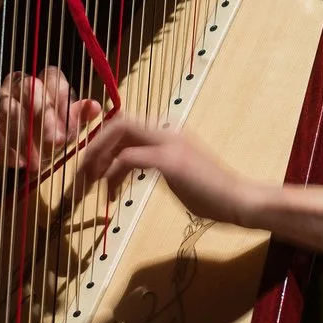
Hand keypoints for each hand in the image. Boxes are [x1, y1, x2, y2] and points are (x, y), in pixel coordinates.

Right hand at [0, 66, 105, 177]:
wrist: (7, 160)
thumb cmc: (38, 141)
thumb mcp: (61, 132)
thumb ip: (75, 120)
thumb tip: (94, 106)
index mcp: (41, 82)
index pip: (52, 76)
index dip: (62, 99)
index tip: (69, 126)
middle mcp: (15, 83)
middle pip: (29, 87)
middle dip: (45, 117)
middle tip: (55, 144)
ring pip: (6, 106)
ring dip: (22, 136)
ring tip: (34, 161)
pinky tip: (14, 159)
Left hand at [76, 115, 259, 225]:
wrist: (240, 201)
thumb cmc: (213, 196)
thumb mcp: (177, 176)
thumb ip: (155, 167)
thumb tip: (130, 171)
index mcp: (168, 133)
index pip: (126, 125)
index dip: (104, 142)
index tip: (92, 168)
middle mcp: (167, 131)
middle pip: (118, 122)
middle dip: (94, 146)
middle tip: (82, 175)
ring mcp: (169, 143)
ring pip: (119, 132)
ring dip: (97, 157)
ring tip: (89, 184)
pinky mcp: (171, 161)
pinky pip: (129, 158)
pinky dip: (112, 173)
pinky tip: (111, 192)